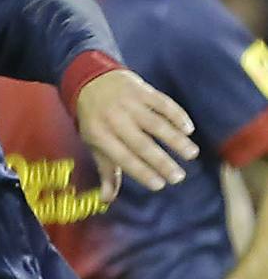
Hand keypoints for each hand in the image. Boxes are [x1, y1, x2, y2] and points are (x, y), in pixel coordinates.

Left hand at [75, 70, 197, 198]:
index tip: (159, 185)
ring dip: (175, 139)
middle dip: (161, 162)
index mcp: (99, 135)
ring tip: (191, 154)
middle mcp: (113, 119)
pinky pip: (162, 103)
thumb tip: (107, 199)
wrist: (89, 79)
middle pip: (141, 143)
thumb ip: (105, 170)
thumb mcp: (93, 143)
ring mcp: (128, 103)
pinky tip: (188, 129)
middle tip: (179, 177)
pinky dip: (177, 116)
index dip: (141, 172)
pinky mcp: (140, 90)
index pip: (123, 157)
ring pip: (155, 123)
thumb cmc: (94, 119)